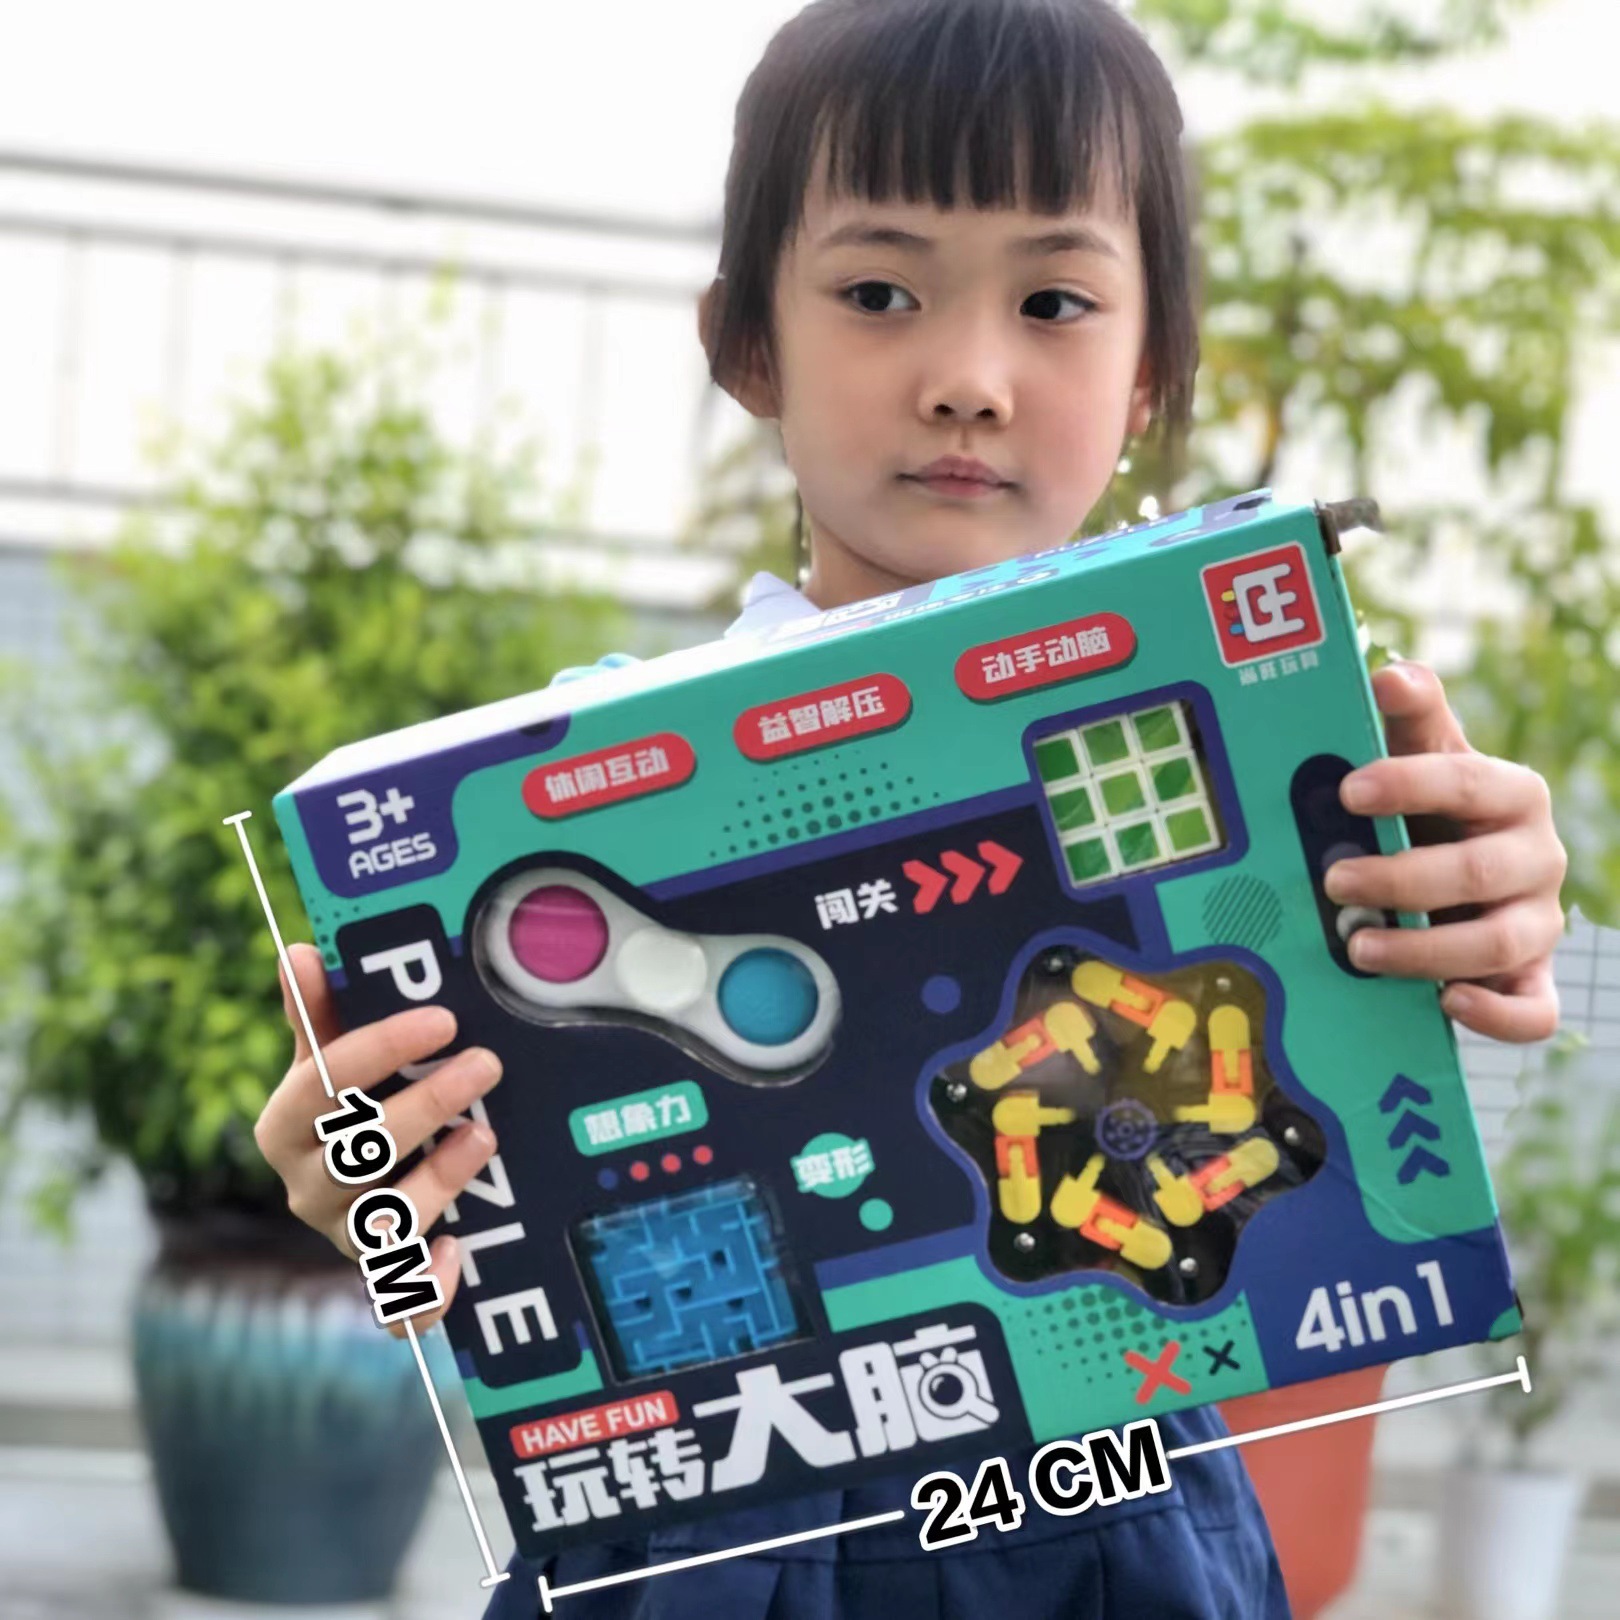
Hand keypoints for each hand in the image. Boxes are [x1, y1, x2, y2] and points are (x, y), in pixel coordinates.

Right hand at [254, 941, 503, 1337]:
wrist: (357, 1192)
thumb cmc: (349, 1111)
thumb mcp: (328, 1063)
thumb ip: (319, 1013)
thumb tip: (299, 951)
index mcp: (286, 1127)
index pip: (325, 1084)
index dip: (382, 1049)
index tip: (443, 1020)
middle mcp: (306, 1188)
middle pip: (360, 1150)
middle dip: (427, 1104)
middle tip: (487, 1064)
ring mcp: (344, 1237)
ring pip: (383, 1220)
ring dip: (439, 1178)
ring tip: (486, 1134)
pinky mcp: (381, 1278)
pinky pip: (397, 1304)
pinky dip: (425, 1287)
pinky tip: (458, 1250)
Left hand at [1323, 661, 1566, 1042]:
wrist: (1460, 874)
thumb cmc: (1431, 808)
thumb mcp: (1422, 756)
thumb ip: (1412, 716)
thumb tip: (1389, 676)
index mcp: (1511, 793)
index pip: (1467, 781)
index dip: (1408, 783)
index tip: (1348, 790)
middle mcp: (1535, 857)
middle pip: (1476, 871)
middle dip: (1400, 878)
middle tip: (1333, 880)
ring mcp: (1538, 922)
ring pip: (1497, 944)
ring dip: (1423, 950)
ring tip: (1357, 948)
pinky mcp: (1532, 978)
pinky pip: (1536, 1011)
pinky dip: (1496, 1016)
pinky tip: (1446, 1005)